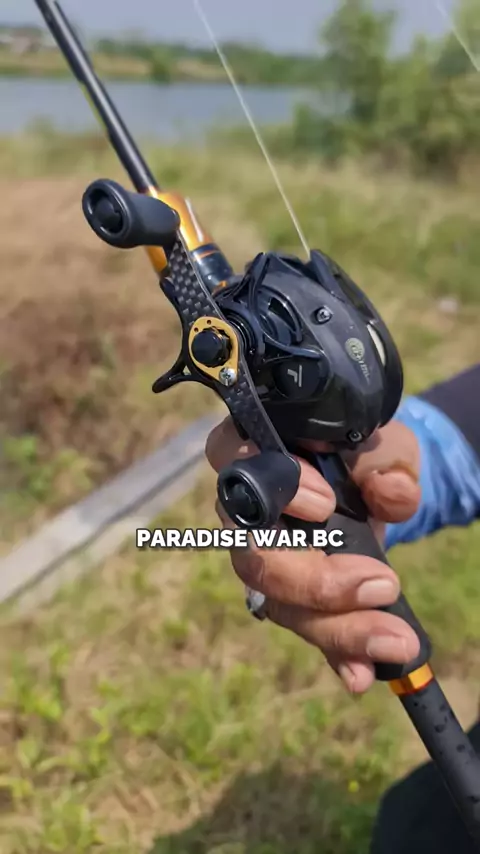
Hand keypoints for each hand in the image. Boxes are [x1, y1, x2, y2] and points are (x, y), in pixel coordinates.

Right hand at [205, 416, 421, 694]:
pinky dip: (336, 651)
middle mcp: (244, 509)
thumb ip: (387, 461)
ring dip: (334, 626)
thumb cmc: (362, 454)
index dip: (271, 489)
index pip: (229, 462)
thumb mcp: (383, 445)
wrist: (371, 484)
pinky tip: (361, 672)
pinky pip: (305, 626)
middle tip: (380, 584)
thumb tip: (391, 491)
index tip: (326, 503)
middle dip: (314, 581)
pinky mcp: (292, 595)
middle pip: (252, 555)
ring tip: (391, 640)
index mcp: (252, 451)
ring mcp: (262, 557)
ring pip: (277, 601)